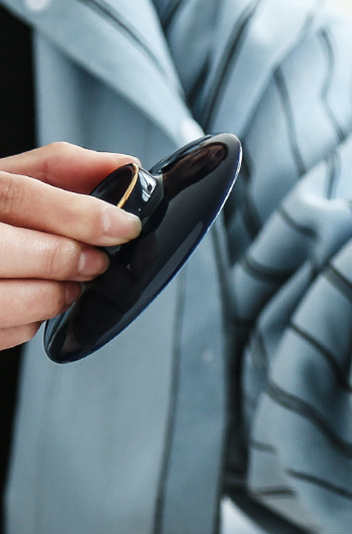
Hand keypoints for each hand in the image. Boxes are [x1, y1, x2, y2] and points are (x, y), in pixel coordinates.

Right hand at [0, 142, 141, 349]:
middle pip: (27, 253)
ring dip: (58, 293)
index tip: (124, 225)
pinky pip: (15, 331)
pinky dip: (35, 318)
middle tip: (95, 260)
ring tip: (63, 279)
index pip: (18, 198)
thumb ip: (62, 169)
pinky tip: (30, 297)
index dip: (80, 213)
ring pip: (26, 301)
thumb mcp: (8, 179)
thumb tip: (124, 168)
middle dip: (71, 259)